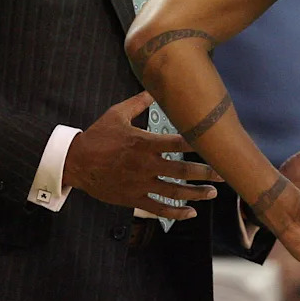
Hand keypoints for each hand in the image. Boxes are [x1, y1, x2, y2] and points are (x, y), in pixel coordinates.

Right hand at [63, 92, 223, 218]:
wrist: (75, 162)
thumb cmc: (97, 136)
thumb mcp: (117, 114)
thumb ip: (139, 101)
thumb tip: (155, 87)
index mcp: (144, 143)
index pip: (177, 143)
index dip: (198, 144)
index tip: (216, 144)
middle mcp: (145, 165)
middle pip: (182, 171)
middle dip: (206, 173)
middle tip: (224, 174)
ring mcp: (140, 184)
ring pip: (174, 192)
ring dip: (196, 194)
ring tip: (212, 193)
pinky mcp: (133, 199)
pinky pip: (158, 209)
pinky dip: (176, 212)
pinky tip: (191, 213)